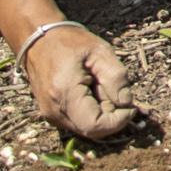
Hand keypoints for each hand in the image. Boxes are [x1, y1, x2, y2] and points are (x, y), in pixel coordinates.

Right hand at [27, 25, 138, 141]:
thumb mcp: (100, 51)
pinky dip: (91, 112)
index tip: (131, 106)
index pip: (95, 126)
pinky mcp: (51, 114)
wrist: (39, 40)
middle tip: (115, 90)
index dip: (118, 121)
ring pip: (86, 128)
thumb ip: (116, 78)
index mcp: (65, 93)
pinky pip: (78, 122)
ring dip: (102, 113)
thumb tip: (126, 103)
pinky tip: (91, 91)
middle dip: (112, 116)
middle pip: (92, 130)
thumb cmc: (70, 42)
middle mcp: (54, 110)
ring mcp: (50, 115)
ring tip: (100, 86)